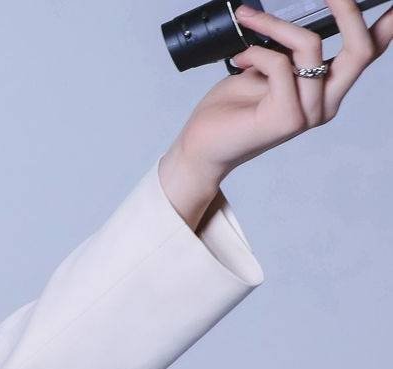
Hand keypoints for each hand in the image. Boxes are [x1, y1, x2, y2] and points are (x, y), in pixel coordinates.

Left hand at [167, 0, 391, 181]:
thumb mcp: (265, 70)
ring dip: (277, 24)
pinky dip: (256, 51)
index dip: (385, 26)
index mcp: (326, 89)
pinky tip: (239, 60)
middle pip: (361, 49)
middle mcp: (325, 103)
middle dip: (348, 10)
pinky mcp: (287, 118)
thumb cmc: (230, 109)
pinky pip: (279, 64)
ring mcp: (309, 112)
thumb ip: (288, 52)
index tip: (392, 5)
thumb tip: (293, 18)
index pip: (367, 53)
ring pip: (311, 47)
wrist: (202, 146)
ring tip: (248, 17)